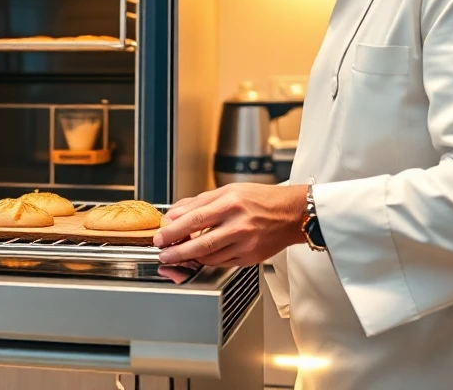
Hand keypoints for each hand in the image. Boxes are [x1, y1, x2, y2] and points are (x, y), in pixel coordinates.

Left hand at [154, 183, 308, 266]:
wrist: (291, 214)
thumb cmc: (261, 199)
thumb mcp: (229, 191)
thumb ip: (199, 202)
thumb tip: (175, 213)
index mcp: (231, 203)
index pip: (194, 219)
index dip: (173, 230)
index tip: (160, 236)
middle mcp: (239, 225)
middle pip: (200, 243)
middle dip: (176, 251)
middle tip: (163, 253)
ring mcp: (245, 244)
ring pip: (209, 257)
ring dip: (189, 258)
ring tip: (176, 255)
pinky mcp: (250, 258)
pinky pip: (221, 262)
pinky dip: (207, 260)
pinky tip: (199, 256)